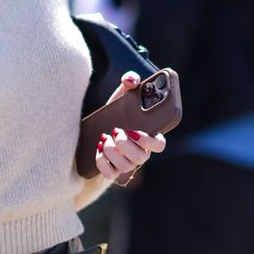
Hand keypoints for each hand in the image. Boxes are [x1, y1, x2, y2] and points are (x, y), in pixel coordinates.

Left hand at [96, 72, 166, 186]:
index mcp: (147, 137)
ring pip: (125, 166)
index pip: (159, 145)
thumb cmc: (114, 114)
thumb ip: (130, 82)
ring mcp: (126, 164)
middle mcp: (139, 153)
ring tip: (104, 137)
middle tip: (116, 131)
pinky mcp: (111, 171)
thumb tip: (131, 80)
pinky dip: (102, 161)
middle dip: (126, 145)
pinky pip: (110, 174)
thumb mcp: (121, 96)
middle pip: (141, 158)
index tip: (134, 130)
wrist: (94, 131)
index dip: (149, 141)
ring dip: (112, 151)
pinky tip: (98, 148)